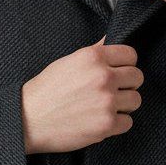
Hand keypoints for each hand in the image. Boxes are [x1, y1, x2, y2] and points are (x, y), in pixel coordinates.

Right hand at [22, 36, 142, 153]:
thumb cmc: (45, 91)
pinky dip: (117, 124)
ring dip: (124, 105)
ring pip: (135, 100)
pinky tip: (101, 120)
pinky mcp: (107, 124)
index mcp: (93, 57)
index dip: (125, 64)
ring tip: (105, 106)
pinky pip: (128, 122)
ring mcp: (107, 101)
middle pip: (137, 77)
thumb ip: (94, 52)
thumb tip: (111, 40)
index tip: (119, 71)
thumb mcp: (69, 62)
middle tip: (112, 91)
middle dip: (127, 84)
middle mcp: (103, 77)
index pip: (131, 55)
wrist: (29, 120)